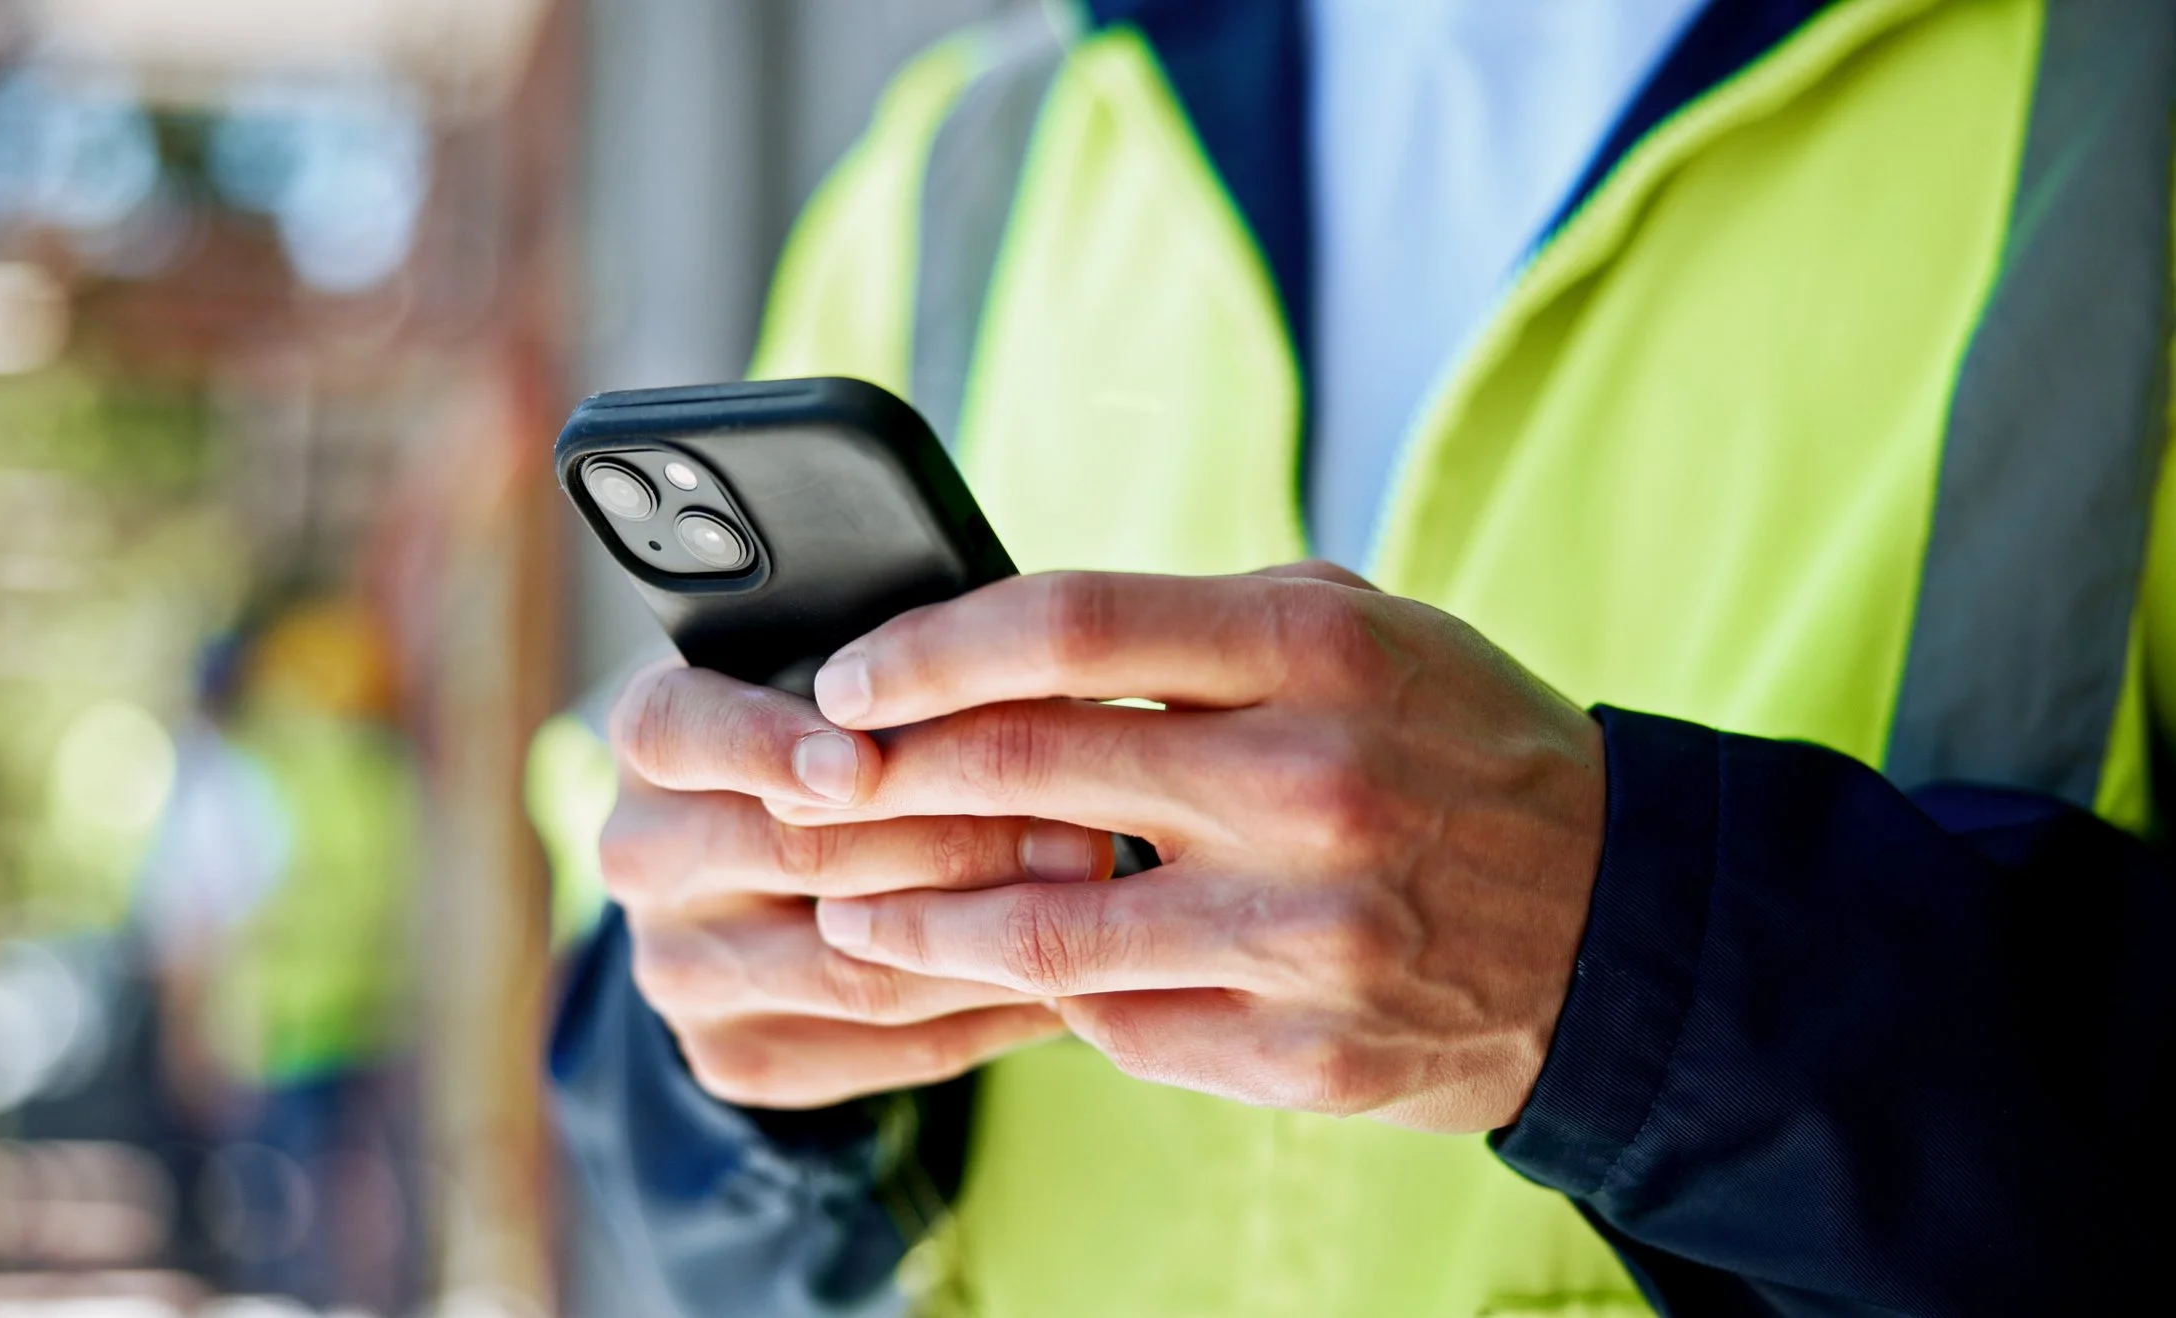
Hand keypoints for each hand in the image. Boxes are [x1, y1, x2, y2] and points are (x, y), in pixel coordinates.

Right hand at [600, 659, 1107, 1108]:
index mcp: (652, 738)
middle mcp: (642, 856)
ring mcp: (680, 970)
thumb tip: (1008, 670)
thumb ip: (888, 674)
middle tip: (1081, 828)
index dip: (767, 745)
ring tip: (1093, 905)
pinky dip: (987, 1013)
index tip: (857, 761)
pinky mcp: (735, 1057)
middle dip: (954, 839)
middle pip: (799, 855)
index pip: (682, 733)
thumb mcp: (836, 678)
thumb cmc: (839, 734)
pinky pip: (884, 1046)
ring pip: (853, 966)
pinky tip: (1065, 978)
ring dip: (988, 937)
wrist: (766, 881)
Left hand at [782, 564, 1603, 1132]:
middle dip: (884, 781)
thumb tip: (998, 642)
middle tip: (814, 791)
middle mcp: (1307, 786)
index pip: (1068, 628)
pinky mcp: (1302, 1054)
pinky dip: (1046, 997)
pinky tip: (1004, 976)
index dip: (928, 650)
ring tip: (848, 909)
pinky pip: (1116, 1025)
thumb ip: (1198, 628)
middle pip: (1023, 768)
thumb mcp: (1365, 633)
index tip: (849, 680)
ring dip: (910, 921)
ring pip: (1035, 931)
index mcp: (1317, 653)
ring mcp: (1304, 936)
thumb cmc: (1457, 750)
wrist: (1621, 926)